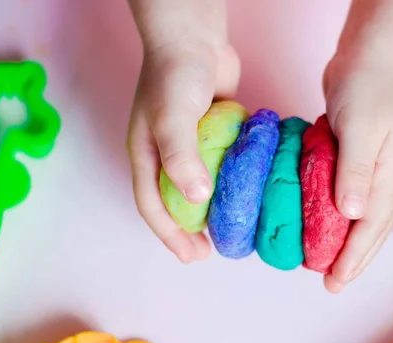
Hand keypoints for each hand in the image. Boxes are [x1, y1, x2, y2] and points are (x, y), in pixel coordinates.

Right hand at [127, 0, 238, 262]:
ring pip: (197, 186)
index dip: (169, 235)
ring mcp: (188, 144)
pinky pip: (217, 164)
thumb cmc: (175, 75)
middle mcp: (165, 154)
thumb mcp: (172, 118)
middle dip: (189, 230)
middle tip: (210, 252)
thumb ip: (181, 157)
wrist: (193, 36)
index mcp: (146, 155)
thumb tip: (197, 199)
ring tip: (230, 228)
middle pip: (173, 201)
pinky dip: (227, 181)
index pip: (152, 206)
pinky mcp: (210, 133)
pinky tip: (245, 191)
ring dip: (210, 209)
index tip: (192, 256)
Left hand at [322, 53, 392, 292]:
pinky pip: (347, 197)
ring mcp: (374, 169)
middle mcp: (386, 177)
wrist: (366, 59)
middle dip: (354, 258)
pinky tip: (322, 223)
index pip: (372, 225)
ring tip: (328, 263)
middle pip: (371, 227)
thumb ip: (356, 171)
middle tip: (332, 284)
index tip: (335, 280)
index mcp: (391, 174)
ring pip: (361, 216)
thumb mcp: (362, 129)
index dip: (354, 256)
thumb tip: (351, 215)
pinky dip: (337, 216)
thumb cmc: (365, 90)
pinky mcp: (357, 160)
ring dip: (346, 241)